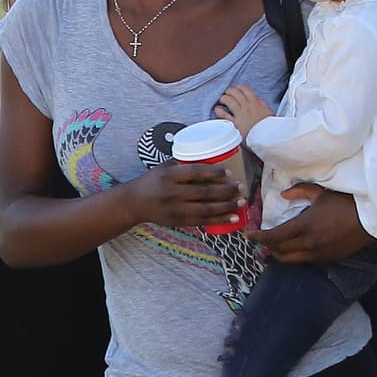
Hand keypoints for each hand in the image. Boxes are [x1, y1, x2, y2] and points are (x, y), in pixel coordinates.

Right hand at [121, 162, 245, 230]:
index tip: (229, 172)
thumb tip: (209, 155)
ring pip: (206, 209)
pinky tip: (232, 217)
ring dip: (227, 206)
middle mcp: (172, 192)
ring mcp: (175, 209)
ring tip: (241, 202)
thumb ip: (183, 163)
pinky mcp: (178, 221)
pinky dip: (219, 219)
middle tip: (241, 187)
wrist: (134, 202)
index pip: (195, 172)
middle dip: (226, 191)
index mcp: (169, 175)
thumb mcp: (164, 167)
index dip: (213, 172)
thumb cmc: (153, 180)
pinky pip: (202, 221)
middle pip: (204, 192)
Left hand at [214, 84, 271, 140]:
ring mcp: (239, 115)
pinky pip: (223, 115)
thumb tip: (256, 99)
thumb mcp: (268, 112)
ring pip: (228, 100)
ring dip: (224, 98)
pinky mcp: (234, 124)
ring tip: (222, 100)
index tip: (236, 89)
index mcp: (255, 102)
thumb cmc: (269, 127)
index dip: (238, 87)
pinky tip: (218, 110)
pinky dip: (219, 110)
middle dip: (229, 91)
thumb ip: (262, 104)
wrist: (266, 138)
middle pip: (235, 92)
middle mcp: (246, 107)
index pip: (245, 89)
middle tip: (227, 93)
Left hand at [250, 184, 370, 263]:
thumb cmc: (345, 202)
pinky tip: (291, 248)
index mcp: (304, 226)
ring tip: (271, 244)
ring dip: (277, 252)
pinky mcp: (325, 259)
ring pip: (288, 259)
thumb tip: (283, 194)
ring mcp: (317, 254)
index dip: (257, 237)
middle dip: (265, 244)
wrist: (370, 220)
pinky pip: (302, 260)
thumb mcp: (321, 192)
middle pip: (277, 250)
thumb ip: (299, 191)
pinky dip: (292, 255)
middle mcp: (308, 244)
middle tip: (259, 237)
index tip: (247, 234)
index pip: (273, 236)